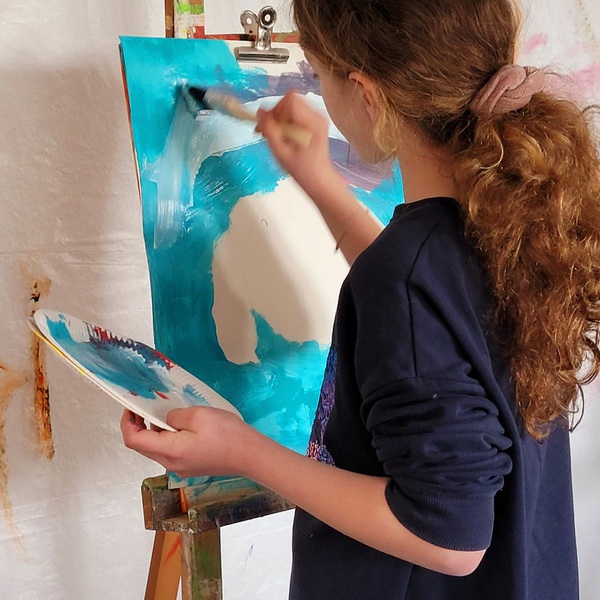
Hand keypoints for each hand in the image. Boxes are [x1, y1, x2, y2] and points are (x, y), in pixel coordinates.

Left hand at [120, 406, 247, 478]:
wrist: (250, 455)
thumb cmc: (225, 434)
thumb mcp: (197, 415)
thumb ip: (174, 416)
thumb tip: (167, 421)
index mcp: (168, 451)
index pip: (133, 440)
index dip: (127, 423)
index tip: (131, 406)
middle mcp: (170, 464)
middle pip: (142, 447)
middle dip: (138, 426)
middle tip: (143, 406)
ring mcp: (181, 468)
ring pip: (157, 450)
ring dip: (153, 432)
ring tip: (163, 413)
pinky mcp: (191, 466)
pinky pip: (170, 452)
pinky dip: (167, 438)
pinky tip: (180, 425)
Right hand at [256, 91, 336, 193]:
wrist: (319, 179)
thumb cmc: (301, 170)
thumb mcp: (281, 153)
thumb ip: (270, 131)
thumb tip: (259, 112)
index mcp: (312, 123)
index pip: (290, 100)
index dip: (275, 109)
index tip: (267, 125)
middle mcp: (318, 115)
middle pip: (290, 100)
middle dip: (275, 113)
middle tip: (265, 131)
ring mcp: (318, 117)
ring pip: (291, 104)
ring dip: (279, 117)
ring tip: (273, 134)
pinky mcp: (315, 120)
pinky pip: (295, 111)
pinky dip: (285, 120)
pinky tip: (282, 134)